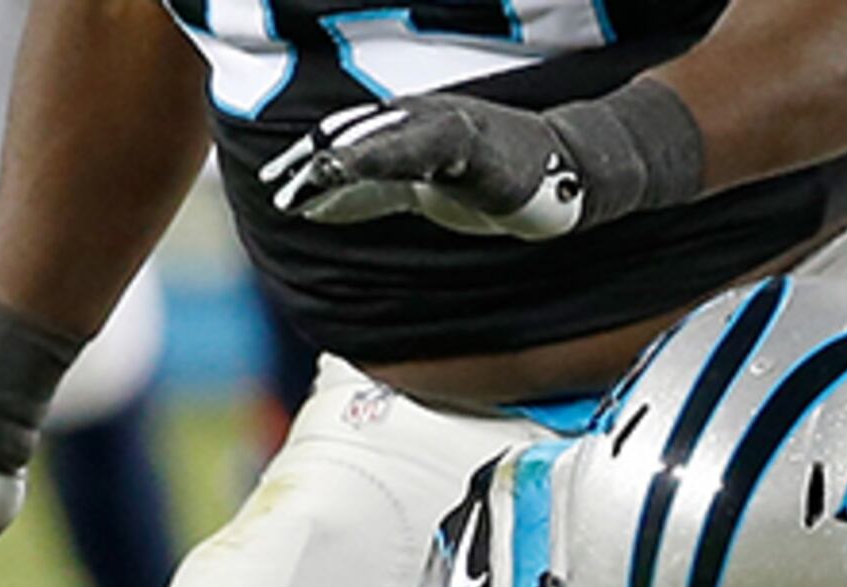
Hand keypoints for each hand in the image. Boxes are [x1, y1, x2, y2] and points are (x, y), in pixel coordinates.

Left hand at [262, 95, 583, 239]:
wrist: (571, 169)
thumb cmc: (498, 178)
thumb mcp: (424, 185)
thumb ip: (376, 192)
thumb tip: (321, 209)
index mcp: (407, 128)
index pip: (348, 139)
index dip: (309, 158)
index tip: (276, 180)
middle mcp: (421, 118)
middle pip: (355, 136)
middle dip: (313, 161)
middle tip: (276, 187)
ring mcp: (444, 127)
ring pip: (380, 140)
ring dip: (339, 162)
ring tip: (302, 186)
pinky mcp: (469, 143)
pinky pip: (419, 148)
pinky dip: (382, 157)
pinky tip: (353, 169)